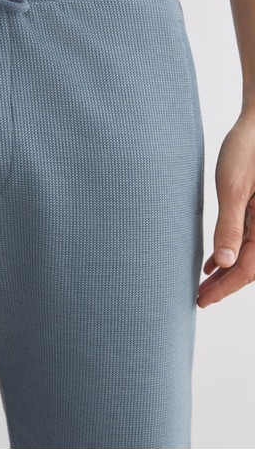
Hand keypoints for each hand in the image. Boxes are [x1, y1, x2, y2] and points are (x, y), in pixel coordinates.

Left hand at [198, 114, 254, 307]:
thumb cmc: (247, 149)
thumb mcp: (233, 188)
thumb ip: (230, 226)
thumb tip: (225, 264)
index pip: (248, 268)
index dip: (225, 287)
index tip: (202, 299)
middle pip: (250, 265)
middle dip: (226, 284)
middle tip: (200, 298)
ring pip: (248, 253)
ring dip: (227, 270)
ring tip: (204, 283)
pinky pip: (249, 237)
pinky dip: (231, 251)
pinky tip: (214, 260)